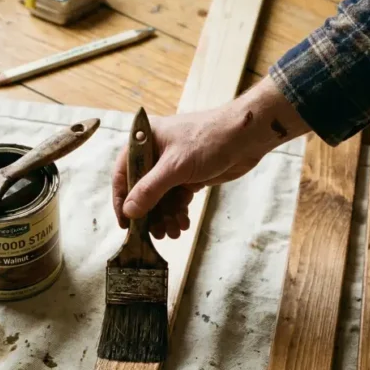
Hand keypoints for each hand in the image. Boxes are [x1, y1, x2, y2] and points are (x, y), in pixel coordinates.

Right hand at [113, 76, 306, 239]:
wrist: (247, 136)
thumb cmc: (209, 140)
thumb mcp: (175, 166)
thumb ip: (150, 190)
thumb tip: (129, 211)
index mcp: (144, 140)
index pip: (123, 174)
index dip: (122, 200)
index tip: (125, 224)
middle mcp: (155, 152)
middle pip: (142, 190)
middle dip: (150, 214)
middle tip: (156, 234)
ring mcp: (172, 164)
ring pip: (161, 197)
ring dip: (166, 216)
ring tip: (174, 232)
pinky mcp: (188, 174)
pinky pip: (177, 197)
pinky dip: (179, 211)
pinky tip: (184, 223)